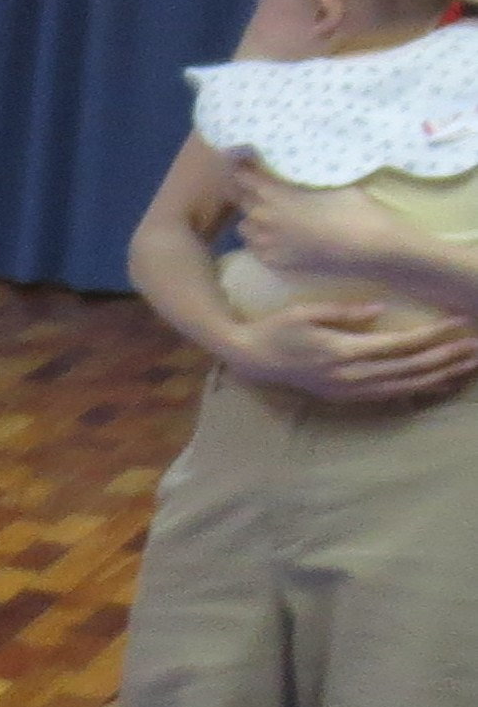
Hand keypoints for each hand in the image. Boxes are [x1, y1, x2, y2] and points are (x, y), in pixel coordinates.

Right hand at [220, 290, 477, 405]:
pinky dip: (419, 389)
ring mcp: (349, 390)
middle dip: (448, 357)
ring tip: (469, 365)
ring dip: (440, 376)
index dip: (433, 334)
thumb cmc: (276, 329)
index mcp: (343, 352)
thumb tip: (379, 309)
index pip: (400, 344)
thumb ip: (343, 312)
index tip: (459, 322)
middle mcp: (350, 376)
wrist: (250, 359)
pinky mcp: (346, 396)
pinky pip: (391, 395)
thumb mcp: (304, 312)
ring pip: (405, 385)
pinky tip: (440, 383)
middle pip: (410, 368)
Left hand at [229, 162, 409, 280]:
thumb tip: (293, 171)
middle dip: (249, 193)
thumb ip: (301, 179)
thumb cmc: (354, 208)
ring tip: (270, 215)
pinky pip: (255, 247)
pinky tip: (278, 236)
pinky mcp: (273, 261)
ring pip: (245, 226)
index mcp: (273, 194)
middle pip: (241, 200)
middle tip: (264, 190)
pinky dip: (261, 239)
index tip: (248, 165)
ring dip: (253, 218)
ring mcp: (265, 242)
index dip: (244, 169)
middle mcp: (261, 218)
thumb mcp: (329, 182)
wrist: (368, 245)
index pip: (242, 177)